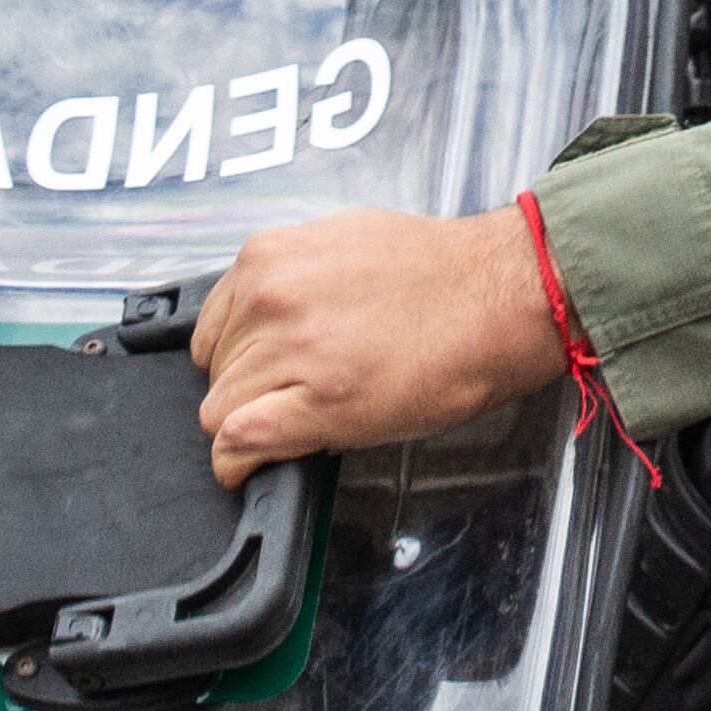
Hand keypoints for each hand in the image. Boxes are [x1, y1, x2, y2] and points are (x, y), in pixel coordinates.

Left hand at [189, 204, 564, 487]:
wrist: (498, 297)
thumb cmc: (438, 275)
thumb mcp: (340, 245)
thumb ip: (289, 277)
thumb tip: (264, 315)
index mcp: (268, 259)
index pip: (212, 329)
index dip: (239, 359)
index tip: (262, 374)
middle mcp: (269, 299)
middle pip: (215, 372)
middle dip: (249, 390)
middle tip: (300, 395)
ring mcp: (290, 352)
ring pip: (220, 412)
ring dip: (253, 424)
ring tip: (305, 420)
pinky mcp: (318, 403)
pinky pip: (238, 442)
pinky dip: (238, 463)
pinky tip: (255, 466)